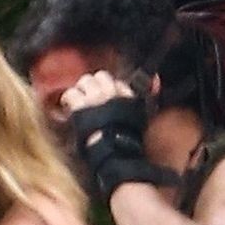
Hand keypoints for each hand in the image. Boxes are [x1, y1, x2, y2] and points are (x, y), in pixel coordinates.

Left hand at [62, 71, 173, 199]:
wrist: (115, 149)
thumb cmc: (128, 138)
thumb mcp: (142, 116)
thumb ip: (146, 97)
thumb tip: (156, 80)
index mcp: (128, 94)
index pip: (117, 81)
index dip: (109, 88)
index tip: (106, 97)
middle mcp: (112, 92)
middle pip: (100, 76)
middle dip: (94, 84)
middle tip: (89, 96)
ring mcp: (95, 97)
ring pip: (84, 81)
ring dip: (80, 90)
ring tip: (78, 101)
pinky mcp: (81, 105)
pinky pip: (71, 93)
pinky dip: (68, 100)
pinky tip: (69, 107)